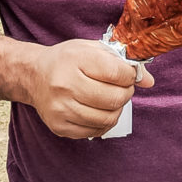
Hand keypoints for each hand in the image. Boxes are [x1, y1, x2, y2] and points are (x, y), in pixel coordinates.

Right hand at [27, 39, 154, 138]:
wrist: (33, 76)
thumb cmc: (66, 60)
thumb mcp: (92, 49)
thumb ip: (121, 62)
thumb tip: (148, 81)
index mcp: (75, 60)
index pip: (116, 73)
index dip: (130, 75)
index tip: (129, 74)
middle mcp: (65, 85)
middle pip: (114, 98)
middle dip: (126, 93)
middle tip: (123, 88)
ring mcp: (61, 109)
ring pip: (107, 119)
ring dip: (117, 109)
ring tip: (112, 99)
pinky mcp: (59, 126)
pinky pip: (95, 132)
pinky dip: (104, 123)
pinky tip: (99, 110)